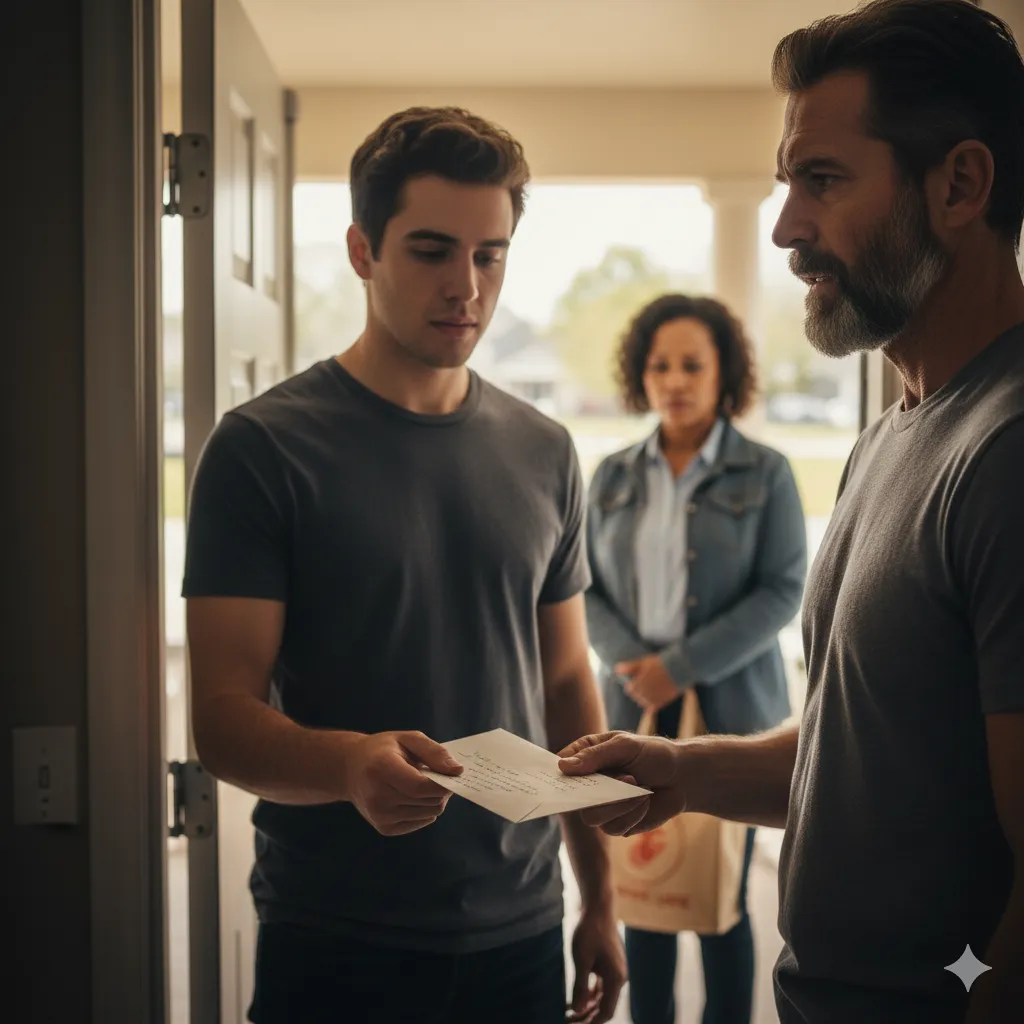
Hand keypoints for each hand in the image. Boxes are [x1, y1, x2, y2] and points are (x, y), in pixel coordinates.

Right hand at [345, 731, 461, 836]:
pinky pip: (420, 822)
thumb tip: (457, 770)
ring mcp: (379, 816)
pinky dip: (424, 810)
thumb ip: (434, 752)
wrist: (350, 769)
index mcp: (381, 768)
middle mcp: (377, 796)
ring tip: (421, 785)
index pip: (421, 786)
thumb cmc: (383, 750)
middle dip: (440, 789)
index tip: (452, 774)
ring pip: (428, 813)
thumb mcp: (408, 739)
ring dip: (433, 800)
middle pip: (427, 801)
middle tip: (435, 776)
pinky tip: (412, 797)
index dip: (443, 784)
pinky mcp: (384, 828)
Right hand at [557, 732, 684, 835]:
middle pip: (573, 799)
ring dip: (619, 804)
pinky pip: (615, 828)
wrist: (683, 778)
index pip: (559, 768)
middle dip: (597, 792)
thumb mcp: (625, 746)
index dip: (554, 776)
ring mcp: (602, 807)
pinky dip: (632, 814)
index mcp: (585, 758)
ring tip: (639, 786)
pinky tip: (645, 801)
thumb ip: (595, 756)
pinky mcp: (618, 824)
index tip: (562, 778)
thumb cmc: (653, 754)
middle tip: (625, 778)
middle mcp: (589, 785)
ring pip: (593, 818)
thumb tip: (563, 767)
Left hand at [567, 904, 626, 1023]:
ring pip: (601, 997)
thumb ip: (580, 986)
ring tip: (569, 1012)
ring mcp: (614, 971)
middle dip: (586, 1016)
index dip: (591, 1023)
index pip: (606, 1012)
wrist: (598, 907)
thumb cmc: (590, 931)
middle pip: (604, 1006)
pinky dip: (589, 993)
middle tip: (567, 1020)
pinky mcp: (608, 964)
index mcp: (616, 978)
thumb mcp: (581, 960)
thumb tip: (577, 1010)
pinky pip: (600, 986)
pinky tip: (575, 997)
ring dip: (587, 1006)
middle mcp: (619, 977)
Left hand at [615, 655, 680, 712]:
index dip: (633, 683)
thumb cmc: (659, 664)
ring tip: (652, 687)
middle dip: (639, 689)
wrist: (679, 669)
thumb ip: (629, 667)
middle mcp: (643, 694)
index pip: (630, 689)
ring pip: (643, 701)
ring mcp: (652, 699)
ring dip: (645, 696)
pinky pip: (652, 705)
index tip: (638, 679)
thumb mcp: (642, 663)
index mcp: (637, 685)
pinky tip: (657, 693)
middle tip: (647, 681)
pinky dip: (652, 701)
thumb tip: (616, 670)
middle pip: (636, 696)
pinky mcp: (661, 702)